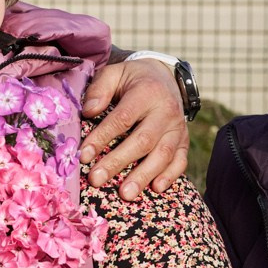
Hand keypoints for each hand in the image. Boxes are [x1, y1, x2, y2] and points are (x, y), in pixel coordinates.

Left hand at [80, 58, 189, 198]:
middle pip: (142, 140)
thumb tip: (88, 112)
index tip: (83, 156)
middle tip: (96, 179)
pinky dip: (170, 176)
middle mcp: (166, 111)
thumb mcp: (114, 73)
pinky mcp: (184, 141)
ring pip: (163, 154)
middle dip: (118, 162)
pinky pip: (180, 161)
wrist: (165, 77)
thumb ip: (100, 89)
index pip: (122, 118)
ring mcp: (178, 128)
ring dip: (143, 176)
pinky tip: (155, 189)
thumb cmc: (132, 79)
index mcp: (147, 92)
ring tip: (125, 194)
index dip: (102, 137)